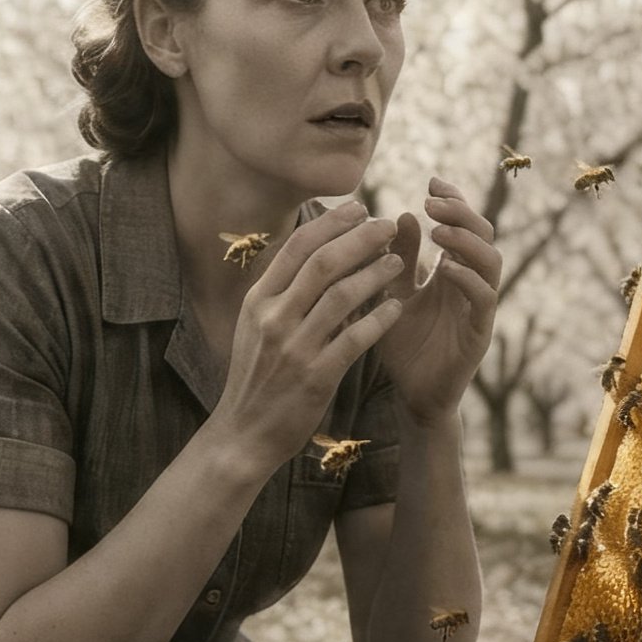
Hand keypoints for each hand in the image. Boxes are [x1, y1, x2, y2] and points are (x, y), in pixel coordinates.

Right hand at [209, 202, 404, 476]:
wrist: (243, 434)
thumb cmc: (256, 377)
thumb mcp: (256, 328)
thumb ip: (281, 293)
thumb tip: (316, 253)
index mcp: (257, 301)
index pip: (296, 247)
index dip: (331, 223)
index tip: (359, 207)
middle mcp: (273, 318)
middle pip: (323, 263)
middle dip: (360, 238)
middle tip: (388, 225)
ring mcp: (293, 348)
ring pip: (342, 296)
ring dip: (375, 274)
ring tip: (399, 262)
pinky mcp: (315, 377)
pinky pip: (355, 339)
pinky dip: (380, 319)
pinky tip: (398, 307)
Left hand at [375, 175, 500, 425]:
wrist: (412, 395)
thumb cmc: (403, 345)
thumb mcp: (393, 294)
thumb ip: (399, 259)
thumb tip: (403, 215)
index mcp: (452, 271)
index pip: (463, 225)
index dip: (454, 200)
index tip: (431, 181)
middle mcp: (470, 284)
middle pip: (483, 234)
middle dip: (461, 212)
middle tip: (432, 200)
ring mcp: (478, 307)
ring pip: (492, 261)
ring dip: (466, 241)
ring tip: (437, 231)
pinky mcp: (479, 333)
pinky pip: (484, 298)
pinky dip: (468, 278)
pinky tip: (445, 268)